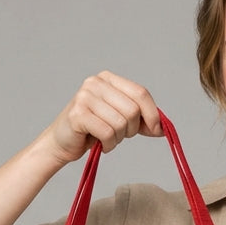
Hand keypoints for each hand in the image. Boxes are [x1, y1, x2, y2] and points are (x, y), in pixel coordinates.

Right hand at [43, 71, 162, 162]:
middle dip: (132, 129)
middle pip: (133, 109)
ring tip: (106, 139)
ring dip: (118, 139)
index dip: (153, 114)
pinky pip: (108, 133)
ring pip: (121, 123)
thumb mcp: (121, 121)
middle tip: (119, 135)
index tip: (156, 130)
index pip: (141, 93)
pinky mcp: (78, 114)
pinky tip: (100, 144)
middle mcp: (95, 83)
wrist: (62, 143)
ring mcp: (85, 97)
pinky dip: (109, 145)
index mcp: (108, 79)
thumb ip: (141, 120)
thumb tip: (163, 128)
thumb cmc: (92, 131)